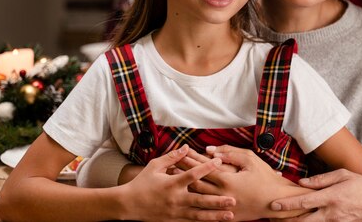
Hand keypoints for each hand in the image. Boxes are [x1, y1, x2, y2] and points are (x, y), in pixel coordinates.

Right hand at [121, 145, 235, 221]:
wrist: (128, 205)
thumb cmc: (142, 182)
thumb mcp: (155, 166)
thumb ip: (172, 157)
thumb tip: (187, 147)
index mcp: (172, 183)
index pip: (192, 175)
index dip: (206, 167)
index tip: (219, 162)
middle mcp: (176, 199)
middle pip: (201, 200)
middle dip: (218, 200)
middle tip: (233, 199)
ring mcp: (176, 211)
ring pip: (199, 215)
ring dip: (216, 215)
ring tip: (231, 215)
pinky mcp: (174, 220)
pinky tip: (216, 221)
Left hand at [184, 145, 312, 220]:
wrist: (276, 201)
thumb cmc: (264, 178)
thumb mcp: (250, 160)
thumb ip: (230, 153)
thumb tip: (210, 150)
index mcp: (227, 180)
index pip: (202, 168)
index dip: (190, 160)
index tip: (179, 153)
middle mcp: (222, 194)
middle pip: (195, 182)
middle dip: (182, 172)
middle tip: (169, 165)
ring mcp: (223, 206)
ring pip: (198, 196)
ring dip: (185, 186)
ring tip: (173, 178)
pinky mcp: (226, 215)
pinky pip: (205, 208)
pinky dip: (195, 199)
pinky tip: (188, 194)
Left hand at [270, 169, 361, 221]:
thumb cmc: (361, 186)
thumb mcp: (342, 175)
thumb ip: (321, 179)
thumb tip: (302, 182)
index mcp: (331, 197)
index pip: (304, 201)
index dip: (288, 204)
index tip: (275, 204)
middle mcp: (331, 212)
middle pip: (304, 220)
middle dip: (287, 220)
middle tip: (273, 218)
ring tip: (283, 220)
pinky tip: (301, 220)